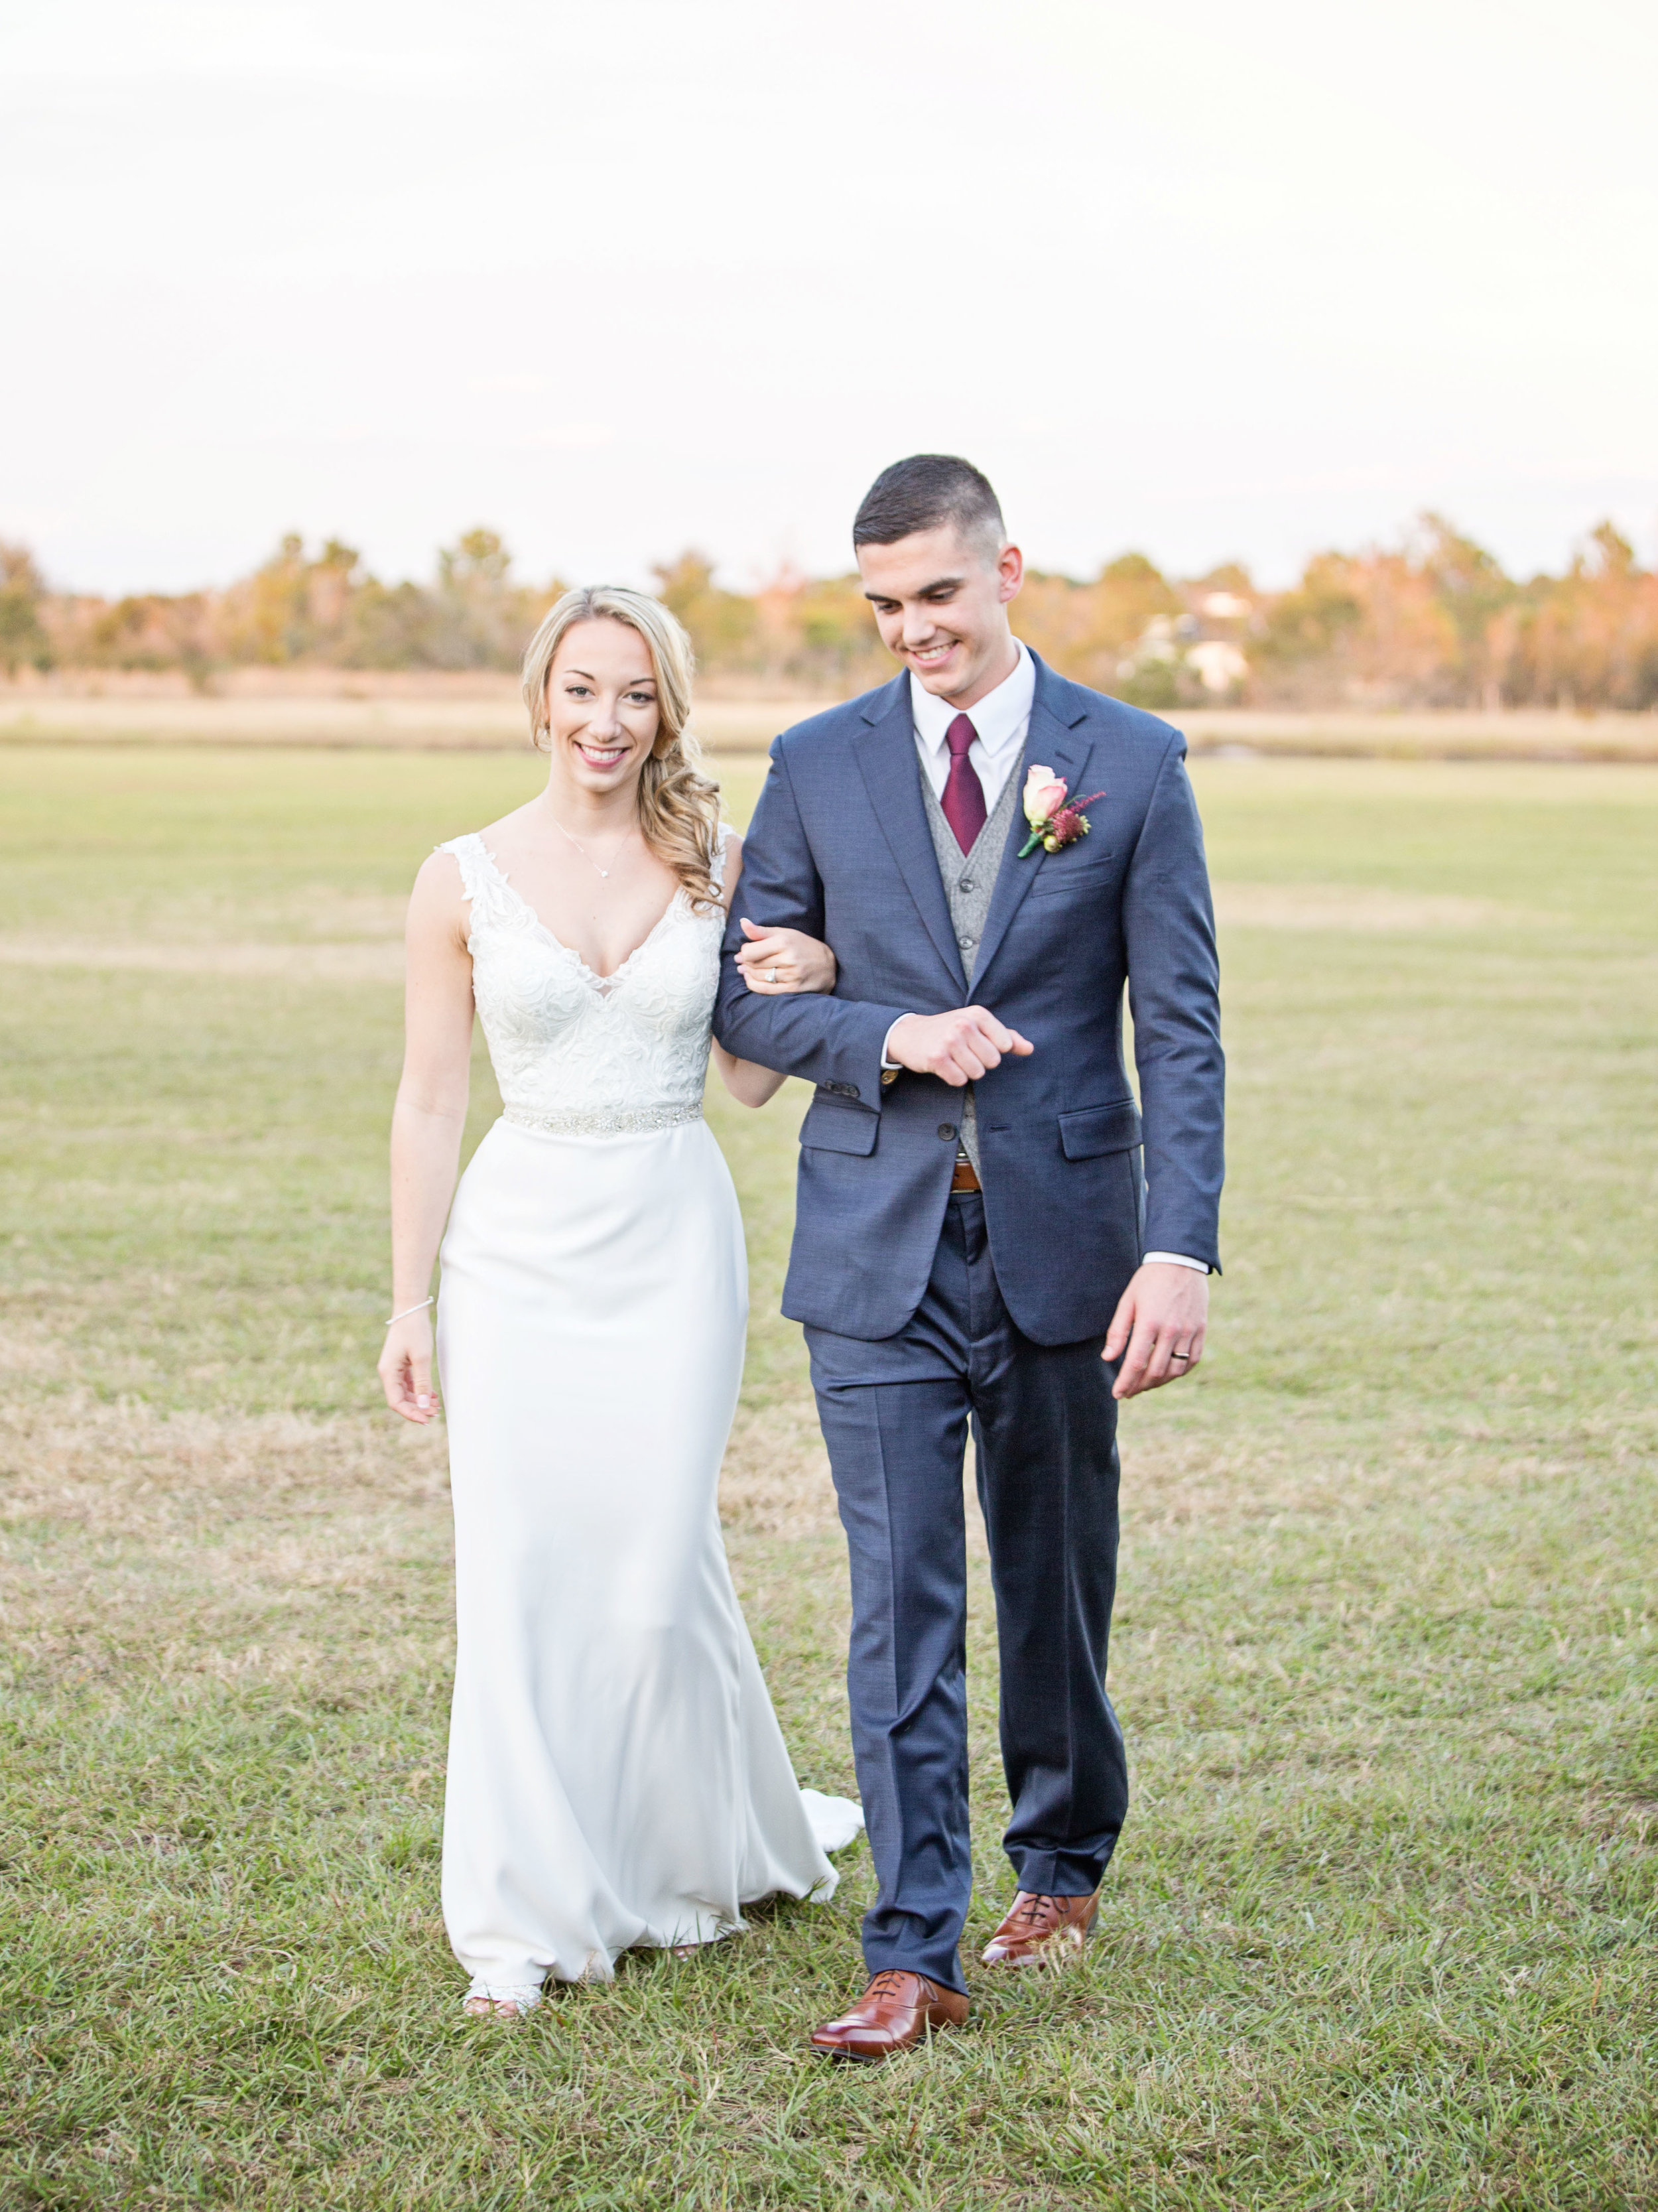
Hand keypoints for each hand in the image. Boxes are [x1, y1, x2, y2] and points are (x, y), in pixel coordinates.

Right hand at [378, 1309, 437, 1423]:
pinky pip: (409, 1383)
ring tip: (437, 1406)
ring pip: (405, 1392)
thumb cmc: (415, 1331)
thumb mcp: (422, 1358)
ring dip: (420, 1400)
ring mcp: (394, 1369)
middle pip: (400, 1399)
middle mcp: (388, 1373)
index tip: (426, 1419)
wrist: (411, 1309)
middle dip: (418, 1408)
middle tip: (436, 1413)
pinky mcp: (401, 1364)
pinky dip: (420, 1390)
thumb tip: (423, 1406)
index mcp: (388, 1373)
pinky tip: (433, 1395)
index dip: (411, 1413)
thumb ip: (422, 1383)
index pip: (396, 1402)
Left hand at [735, 917, 837, 993]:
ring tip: (746, 969)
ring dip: (748, 973)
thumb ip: (761, 931)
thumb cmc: (802, 946)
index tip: (746, 950)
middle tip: (742, 961)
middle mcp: (788, 959)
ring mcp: (791, 976)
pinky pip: (765, 990)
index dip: (744, 952)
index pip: (750, 951)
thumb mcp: (784, 933)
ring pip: (757, 977)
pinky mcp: (793, 989)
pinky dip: (753, 985)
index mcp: (784, 942)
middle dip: (745, 963)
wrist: (827, 965)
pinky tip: (751, 979)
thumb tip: (742, 922)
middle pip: (753, 965)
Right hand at [885, 1007, 1034, 1087]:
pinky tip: (944, 1066)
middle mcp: (964, 1024)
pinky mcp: (936, 1058)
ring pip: (977, 1073)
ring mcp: (949, 1041)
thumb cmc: (949, 1030)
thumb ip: (1007, 1037)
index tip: (978, 1043)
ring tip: (954, 1059)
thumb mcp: (978, 1026)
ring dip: (966, 1071)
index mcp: (978, 1014)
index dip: (993, 1050)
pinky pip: (959, 1080)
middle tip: (964, 1053)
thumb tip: (1030, 1049)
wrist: (909, 1034)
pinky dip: (953, 1078)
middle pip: (992, 1062)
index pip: (1005, 1044)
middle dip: (980, 1062)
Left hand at [1103, 1263, 1207, 1398]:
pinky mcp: (1201, 1330)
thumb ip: (1117, 1331)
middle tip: (1129, 1392)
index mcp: (1150, 1322)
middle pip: (1155, 1371)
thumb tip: (1108, 1358)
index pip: (1136, 1363)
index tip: (1118, 1394)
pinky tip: (1168, 1374)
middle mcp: (1171, 1330)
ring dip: (1159, 1383)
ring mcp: (1189, 1331)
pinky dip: (1180, 1372)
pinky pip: (1192, 1361)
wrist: (1181, 1261)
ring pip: (1175, 1370)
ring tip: (1145, 1385)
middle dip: (1139, 1387)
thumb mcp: (1127, 1301)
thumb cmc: (1149, 1281)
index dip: (1125, 1383)